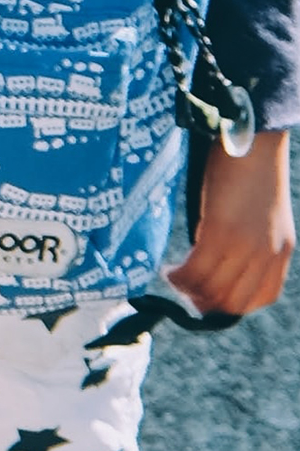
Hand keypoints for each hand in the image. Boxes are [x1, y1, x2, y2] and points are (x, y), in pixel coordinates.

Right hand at [171, 131, 292, 314]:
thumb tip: (209, 267)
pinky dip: (178, 275)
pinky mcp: (223, 233)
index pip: (260, 298)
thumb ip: (243, 246)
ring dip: (186, 289)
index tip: (206, 297)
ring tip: (172, 276)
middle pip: (232, 301)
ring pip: (211, 290)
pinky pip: (196, 270)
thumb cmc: (251, 175)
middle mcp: (267, 255)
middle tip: (182, 289)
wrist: (255, 144)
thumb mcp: (257, 219)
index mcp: (281, 253)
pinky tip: (169, 268)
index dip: (230, 306)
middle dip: (203, 302)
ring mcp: (246, 247)